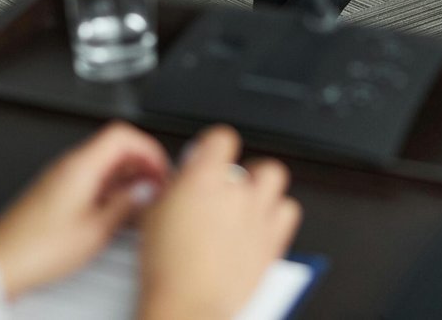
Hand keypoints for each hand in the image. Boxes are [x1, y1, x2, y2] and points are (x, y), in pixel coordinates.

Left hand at [0, 121, 169, 299]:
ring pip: (103, 163)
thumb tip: (146, 191)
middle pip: (114, 146)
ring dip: (127, 178)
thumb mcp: (95, 231)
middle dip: (142, 164)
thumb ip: (126, 206)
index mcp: (80, 166)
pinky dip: (110, 189)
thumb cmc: (36, 249)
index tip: (161, 169)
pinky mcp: (56, 192)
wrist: (0, 263)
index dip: (149, 147)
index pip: (122, 134)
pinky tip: (117, 212)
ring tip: (141, 202)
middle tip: (157, 187)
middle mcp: (69, 166)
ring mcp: (61, 178)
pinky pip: (91, 179)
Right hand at [137, 126, 301, 319]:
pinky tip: (261, 224)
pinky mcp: (272, 240)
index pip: (221, 138)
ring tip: (248, 202)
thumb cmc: (168, 268)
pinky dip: (278, 213)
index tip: (209, 152)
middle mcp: (236, 191)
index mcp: (204, 178)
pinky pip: (288, 211)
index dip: (214, 144)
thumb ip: (170, 191)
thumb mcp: (153, 216)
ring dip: (264, 187)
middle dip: (243, 172)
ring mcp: (258, 214)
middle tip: (228, 187)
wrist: (188, 305)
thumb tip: (176, 185)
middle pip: (253, 162)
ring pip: (275, 179)